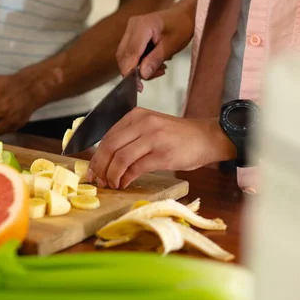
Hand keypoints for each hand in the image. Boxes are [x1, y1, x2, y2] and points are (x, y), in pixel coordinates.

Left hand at [87, 108, 235, 188]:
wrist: (207, 138)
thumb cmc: (177, 136)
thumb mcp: (150, 128)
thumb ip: (129, 138)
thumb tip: (105, 160)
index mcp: (136, 116)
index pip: (107, 136)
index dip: (96, 156)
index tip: (92, 170)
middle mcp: (143, 124)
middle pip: (109, 147)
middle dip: (100, 167)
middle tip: (98, 180)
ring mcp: (153, 138)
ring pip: (120, 158)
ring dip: (112, 175)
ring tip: (111, 184)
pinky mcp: (162, 155)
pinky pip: (136, 168)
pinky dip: (126, 178)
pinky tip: (124, 183)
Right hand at [116, 8, 193, 90]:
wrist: (185, 15)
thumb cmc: (182, 26)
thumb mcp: (172, 45)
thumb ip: (155, 60)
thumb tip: (143, 75)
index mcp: (142, 25)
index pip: (130, 53)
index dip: (131, 71)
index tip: (137, 86)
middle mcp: (132, 26)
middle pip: (124, 56)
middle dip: (135, 71)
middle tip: (154, 75)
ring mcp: (130, 30)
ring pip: (126, 57)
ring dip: (138, 68)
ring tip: (158, 69)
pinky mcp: (132, 35)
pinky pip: (130, 54)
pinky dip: (140, 63)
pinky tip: (153, 63)